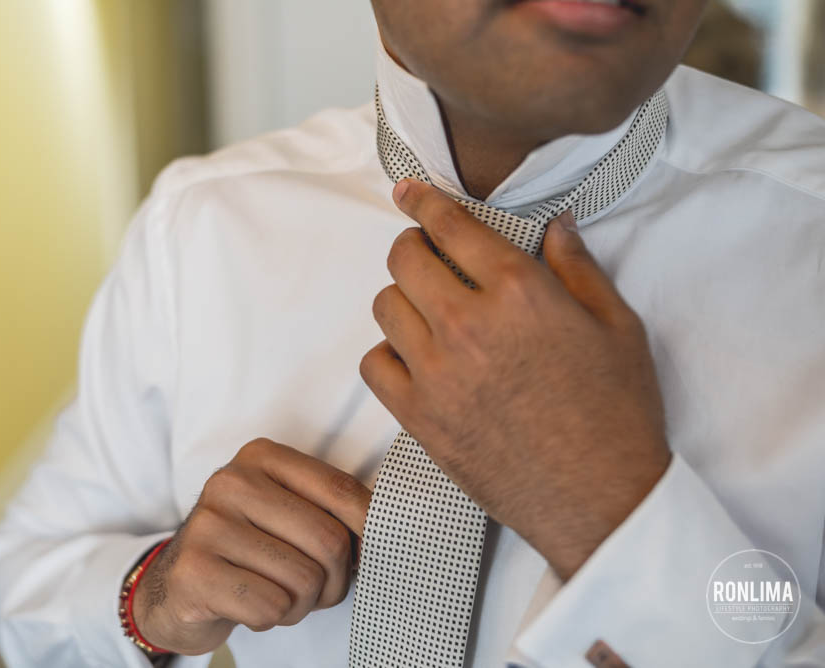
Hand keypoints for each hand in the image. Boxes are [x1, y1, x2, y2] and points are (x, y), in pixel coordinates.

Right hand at [132, 438, 369, 654]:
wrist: (174, 589)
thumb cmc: (246, 552)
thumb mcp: (285, 515)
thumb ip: (329, 511)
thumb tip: (389, 530)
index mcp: (262, 457)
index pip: (340, 489)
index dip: (369, 529)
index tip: (371, 554)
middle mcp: (232, 481)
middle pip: (328, 539)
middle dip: (332, 581)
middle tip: (314, 590)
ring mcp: (208, 524)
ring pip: (303, 579)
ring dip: (300, 604)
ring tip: (275, 596)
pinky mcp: (195, 570)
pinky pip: (271, 606)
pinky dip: (270, 618)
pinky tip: (248, 606)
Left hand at [360, 179, 670, 580]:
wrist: (601, 498)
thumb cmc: (617, 411)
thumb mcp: (617, 327)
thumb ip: (577, 267)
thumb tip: (555, 224)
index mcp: (519, 292)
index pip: (451, 226)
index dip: (423, 200)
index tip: (408, 191)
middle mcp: (468, 325)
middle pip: (404, 259)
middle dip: (413, 247)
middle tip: (429, 257)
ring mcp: (437, 374)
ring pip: (385, 307)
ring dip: (404, 299)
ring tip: (431, 313)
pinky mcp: (419, 417)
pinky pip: (375, 364)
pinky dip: (389, 354)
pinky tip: (418, 359)